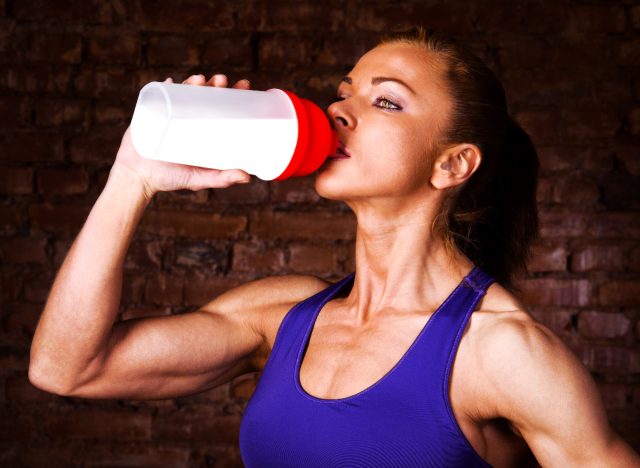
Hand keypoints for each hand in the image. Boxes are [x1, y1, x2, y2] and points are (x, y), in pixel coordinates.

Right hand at [113, 74, 252, 197]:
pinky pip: (160, 94)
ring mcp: (171, 112)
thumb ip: (221, 179)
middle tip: (221, 80)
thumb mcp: (198, 178)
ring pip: (185, 90)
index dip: (235, 94)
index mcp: (205, 129)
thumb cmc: (171, 178)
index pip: (224, 106)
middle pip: (207, 94)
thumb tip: (247, 177)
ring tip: (199, 79)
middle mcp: (190, 117)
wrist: (137, 177)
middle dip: (216, 84)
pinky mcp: (153, 111)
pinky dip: (166, 86)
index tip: (245, 85)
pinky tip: (171, 82)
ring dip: (193, 81)